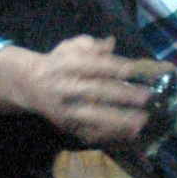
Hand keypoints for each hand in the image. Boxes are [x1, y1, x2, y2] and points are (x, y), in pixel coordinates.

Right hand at [0, 37, 167, 150]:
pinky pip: (89, 132)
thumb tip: (111, 43)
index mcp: (66, 65)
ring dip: (118, 120)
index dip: (113, 67)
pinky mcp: (67, 125)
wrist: (30, 85)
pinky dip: (110, 135)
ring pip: (93, 117)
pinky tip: (129, 133)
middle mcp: (65, 88)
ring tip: (141, 121)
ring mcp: (66, 109)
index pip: (92, 65)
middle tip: (146, 96)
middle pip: (95, 91)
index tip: (134, 69)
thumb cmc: (57, 63)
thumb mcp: (69, 47)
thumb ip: (91, 45)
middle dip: (121, 95)